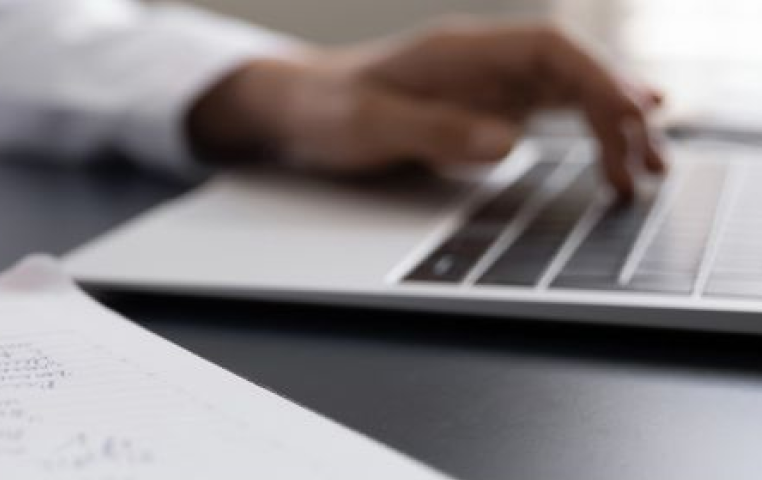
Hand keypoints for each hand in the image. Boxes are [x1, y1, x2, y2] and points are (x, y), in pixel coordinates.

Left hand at [189, 18, 662, 195]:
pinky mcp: (481, 107)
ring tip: (645, 171)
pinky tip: (614, 151)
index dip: (597, 81)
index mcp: (458, 52)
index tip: (630, 119)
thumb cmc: (322, 110)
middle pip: (572, 72)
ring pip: (568, 94)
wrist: (293, 106)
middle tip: (650, 166)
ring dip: (611, 126)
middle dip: (618, 112)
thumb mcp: (365, 126)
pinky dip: (585, 131)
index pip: (549, 50)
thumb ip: (432, 131)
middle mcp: (481, 61)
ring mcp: (484, 83)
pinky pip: (547, 112)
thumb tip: (507, 142)